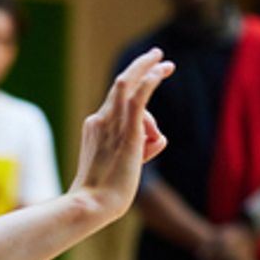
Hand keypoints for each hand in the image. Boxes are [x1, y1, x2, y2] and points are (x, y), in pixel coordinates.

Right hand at [70, 48, 173, 219]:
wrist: (93, 205)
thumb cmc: (105, 194)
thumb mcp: (124, 164)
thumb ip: (141, 147)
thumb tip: (160, 138)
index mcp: (95, 126)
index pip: (118, 104)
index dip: (137, 94)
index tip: (151, 79)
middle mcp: (101, 120)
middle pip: (121, 85)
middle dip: (140, 67)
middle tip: (157, 55)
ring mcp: (112, 124)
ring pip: (130, 86)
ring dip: (148, 69)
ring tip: (167, 63)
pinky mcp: (127, 133)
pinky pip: (137, 99)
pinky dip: (149, 82)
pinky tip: (160, 71)